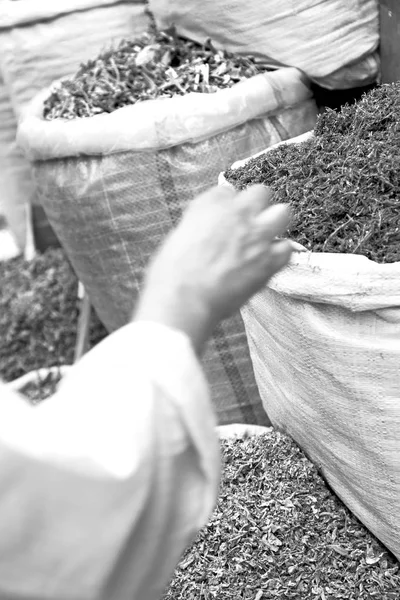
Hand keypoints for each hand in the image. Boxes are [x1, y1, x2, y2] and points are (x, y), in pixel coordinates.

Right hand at [134, 185, 292, 354]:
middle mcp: (237, 213)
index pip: (228, 191)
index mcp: (210, 204)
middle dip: (257, 206)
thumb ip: (199, 227)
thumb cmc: (171, 274)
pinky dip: (279, 255)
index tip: (225, 219)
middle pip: (260, 192)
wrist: (184, 297)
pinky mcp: (269, 260)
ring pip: (283, 212)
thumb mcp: (178, 237)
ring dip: (275, 223)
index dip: (227, 207)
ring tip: (265, 239)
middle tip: (249, 224)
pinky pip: (287, 248)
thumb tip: (205, 233)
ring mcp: (257, 234)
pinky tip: (268, 263)